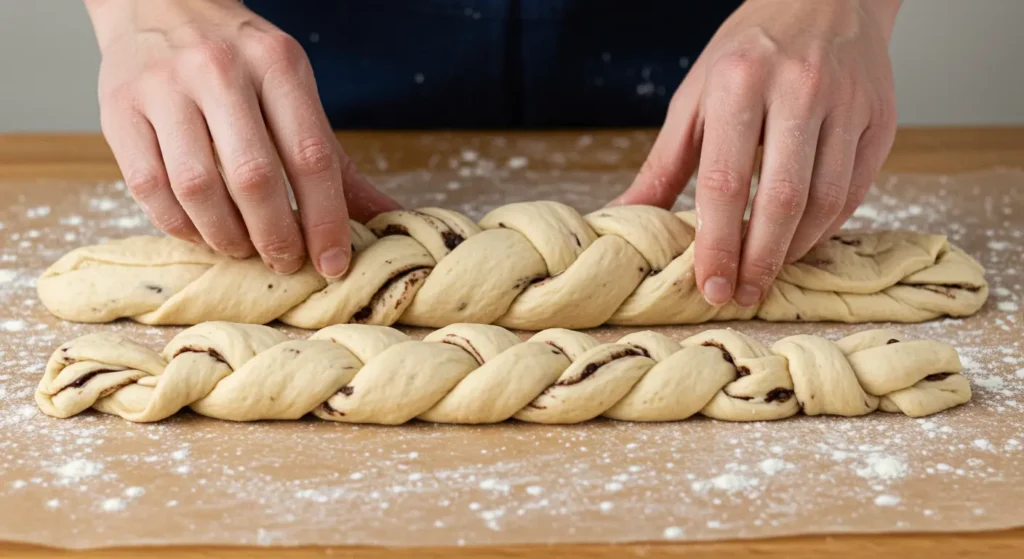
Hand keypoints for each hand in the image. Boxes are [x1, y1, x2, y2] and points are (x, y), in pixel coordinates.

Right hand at [85, 0, 398, 276]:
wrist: (161, 5)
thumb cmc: (240, 63)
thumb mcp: (295, 92)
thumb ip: (335, 160)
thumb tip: (390, 217)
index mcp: (277, 64)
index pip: (311, 156)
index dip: (325, 220)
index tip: (333, 263)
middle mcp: (219, 70)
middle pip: (254, 178)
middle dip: (276, 236)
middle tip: (285, 261)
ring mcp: (163, 88)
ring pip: (198, 188)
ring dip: (226, 236)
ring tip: (242, 249)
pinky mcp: (119, 109)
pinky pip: (149, 187)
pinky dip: (179, 225)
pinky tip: (200, 232)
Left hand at [614, 0, 900, 306]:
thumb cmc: (748, 51)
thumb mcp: (695, 96)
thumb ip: (663, 163)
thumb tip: (623, 215)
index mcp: (740, 81)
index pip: (724, 181)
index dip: (717, 243)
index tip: (710, 286)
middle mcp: (799, 89)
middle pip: (781, 199)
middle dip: (759, 260)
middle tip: (742, 294)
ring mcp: (848, 103)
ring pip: (826, 202)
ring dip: (794, 250)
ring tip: (767, 273)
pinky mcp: (882, 119)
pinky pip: (856, 191)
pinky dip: (827, 228)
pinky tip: (799, 242)